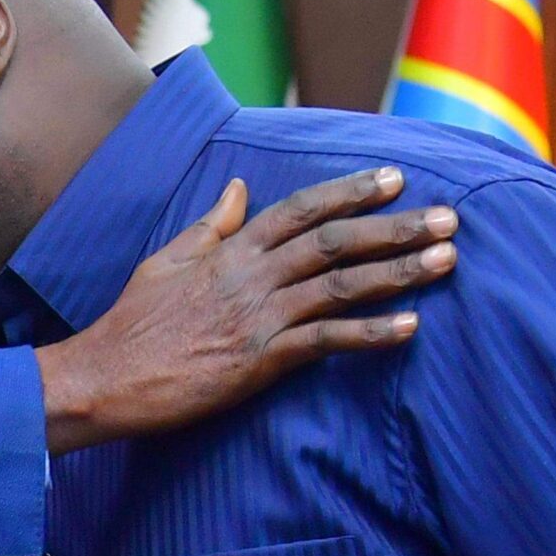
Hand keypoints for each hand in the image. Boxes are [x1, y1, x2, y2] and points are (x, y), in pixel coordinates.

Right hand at [37, 167, 455, 453]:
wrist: (107, 376)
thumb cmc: (134, 323)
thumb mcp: (167, 260)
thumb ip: (211, 226)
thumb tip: (237, 187)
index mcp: (231, 250)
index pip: (300, 209)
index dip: (349, 192)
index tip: (393, 178)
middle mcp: (250, 277)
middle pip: (334, 241)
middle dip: (395, 226)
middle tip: (448, 217)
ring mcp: (258, 318)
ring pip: (340, 286)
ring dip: (397, 272)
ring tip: (445, 260)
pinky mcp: (260, 361)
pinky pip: (326, 342)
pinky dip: (371, 334)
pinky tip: (410, 328)